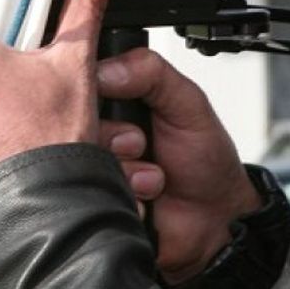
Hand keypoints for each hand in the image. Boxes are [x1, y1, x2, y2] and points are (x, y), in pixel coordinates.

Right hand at [96, 49, 260, 282]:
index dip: (93, 93)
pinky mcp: (94, 200)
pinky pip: (89, 194)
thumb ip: (152, 73)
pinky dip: (122, 196)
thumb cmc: (205, 160)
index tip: (116, 103)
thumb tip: (106, 68)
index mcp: (119, 100)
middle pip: (74, 122)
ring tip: (152, 176)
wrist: (214, 220)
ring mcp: (96, 167)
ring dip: (123, 170)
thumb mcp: (188, 104)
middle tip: (141, 143)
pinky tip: (144, 199)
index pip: (82, 83)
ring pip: (82, 160)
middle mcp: (102, 131)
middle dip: (114, 136)